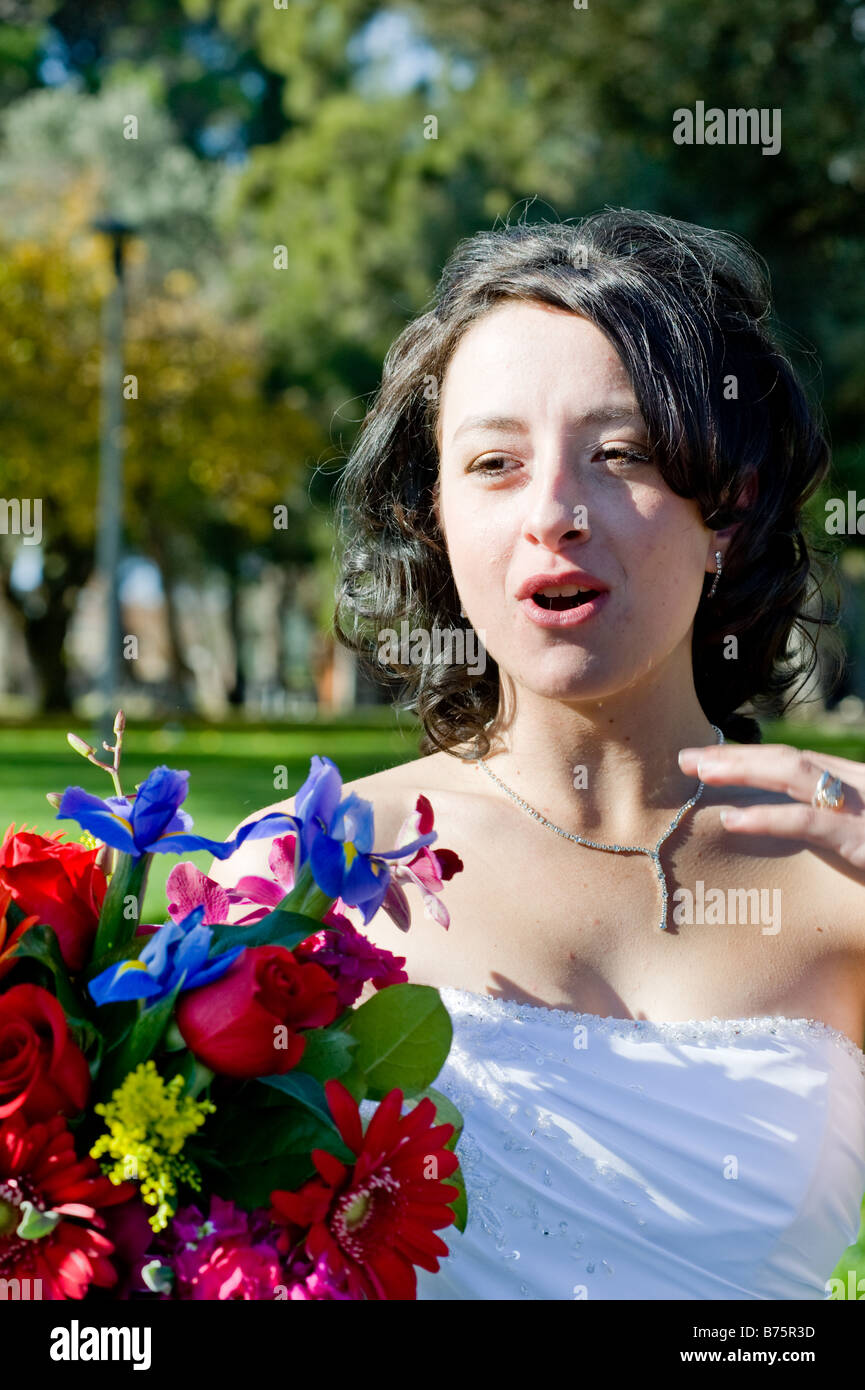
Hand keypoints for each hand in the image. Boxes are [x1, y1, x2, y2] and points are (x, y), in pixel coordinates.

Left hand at [677, 742, 864, 871]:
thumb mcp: (858, 830)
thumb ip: (827, 822)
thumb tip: (784, 822)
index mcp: (850, 781)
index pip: (792, 760)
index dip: (747, 757)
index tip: (707, 758)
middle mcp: (852, 783)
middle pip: (784, 759)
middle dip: (734, 757)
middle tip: (687, 759)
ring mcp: (855, 805)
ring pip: (790, 774)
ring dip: (742, 771)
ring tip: (701, 774)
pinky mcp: (857, 834)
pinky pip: (805, 821)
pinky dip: (766, 817)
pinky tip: (732, 821)